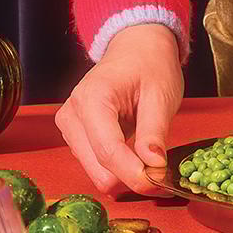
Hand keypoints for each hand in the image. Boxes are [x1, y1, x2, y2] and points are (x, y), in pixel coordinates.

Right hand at [55, 23, 183, 196]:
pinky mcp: (76, 135)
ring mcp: (70, 126)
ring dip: (125, 173)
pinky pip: (96, 162)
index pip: (108, 151)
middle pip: (98, 166)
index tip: (158, 184)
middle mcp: (72, 114)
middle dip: (130, 177)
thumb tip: (153, 167)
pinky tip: (140, 159)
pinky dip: (119, 167)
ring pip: (95, 169)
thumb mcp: (161, 94)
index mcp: (92, 100)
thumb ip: (154, 131)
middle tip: (162, 177)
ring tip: (154, 163)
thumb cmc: (150, 66)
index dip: (133, 173)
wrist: (137, 48)